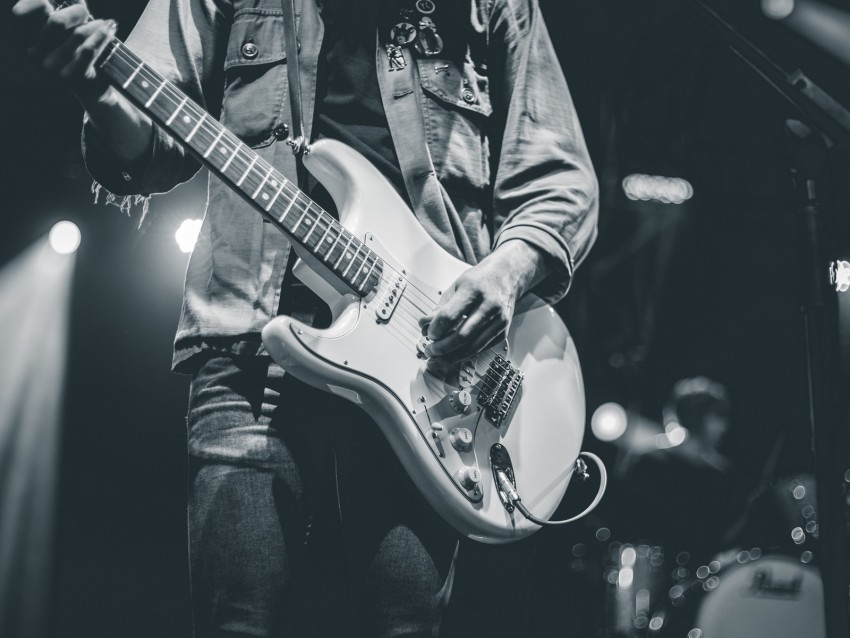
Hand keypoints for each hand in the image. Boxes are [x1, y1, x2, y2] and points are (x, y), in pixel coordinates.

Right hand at [13, 0, 116, 105]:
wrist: (93, 86)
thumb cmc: (79, 49)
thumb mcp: (66, 26)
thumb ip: (60, 11)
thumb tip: (67, 1)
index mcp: (28, 36)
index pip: (20, 14)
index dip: (36, 4)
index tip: (57, 4)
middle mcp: (35, 53)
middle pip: (57, 22)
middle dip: (77, 12)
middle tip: (86, 12)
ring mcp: (52, 67)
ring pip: (77, 35)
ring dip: (97, 26)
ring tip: (106, 24)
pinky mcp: (71, 77)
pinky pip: (89, 50)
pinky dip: (102, 36)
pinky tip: (110, 29)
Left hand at [418, 241, 547, 367]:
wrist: (507, 275)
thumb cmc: (479, 280)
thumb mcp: (456, 286)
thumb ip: (440, 307)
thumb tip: (424, 326)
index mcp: (473, 290)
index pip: (450, 316)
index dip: (436, 329)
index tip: (428, 333)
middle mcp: (489, 306)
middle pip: (462, 335)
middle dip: (442, 348)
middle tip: (429, 351)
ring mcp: (499, 320)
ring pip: (473, 347)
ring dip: (451, 357)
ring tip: (436, 361)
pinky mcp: (503, 331)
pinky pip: (481, 348)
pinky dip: (464, 355)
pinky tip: (452, 356)